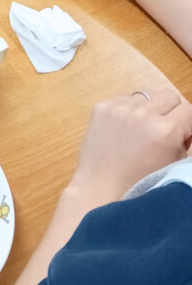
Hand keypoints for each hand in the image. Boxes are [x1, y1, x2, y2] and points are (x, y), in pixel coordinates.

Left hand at [68, 90, 191, 204]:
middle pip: (169, 96)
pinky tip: (124, 131)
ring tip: (141, 132)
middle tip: (164, 131)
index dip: (189, 122)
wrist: (101, 189)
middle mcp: (143, 113)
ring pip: (146, 96)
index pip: (189, 109)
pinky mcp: (102, 106)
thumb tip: (185, 126)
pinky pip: (125, 99)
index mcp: (166, 131)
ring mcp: (120, 108)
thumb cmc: (141, 185)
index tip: (184, 132)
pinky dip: (129, 111)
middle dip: (171, 112)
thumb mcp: (173, 164)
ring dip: (149, 110)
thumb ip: (183, 140)